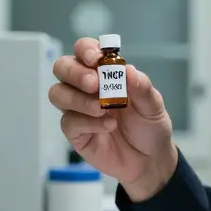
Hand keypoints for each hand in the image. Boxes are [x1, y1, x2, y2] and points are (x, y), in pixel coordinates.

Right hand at [48, 38, 176, 200]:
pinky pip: (68, 122)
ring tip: (102, 109)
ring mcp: (78, 109)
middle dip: (75, 73)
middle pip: (62, 68)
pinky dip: (88, 122)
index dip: (85, 49)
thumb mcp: (153, 105)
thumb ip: (141, 87)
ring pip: (57, 93)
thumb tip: (127, 69)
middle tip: (94, 84)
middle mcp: (86, 87)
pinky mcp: (76, 132)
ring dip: (77, 98)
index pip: (84, 51)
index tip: (96, 59)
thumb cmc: (149, 126)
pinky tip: (107, 126)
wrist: (150, 160)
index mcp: (105, 73)